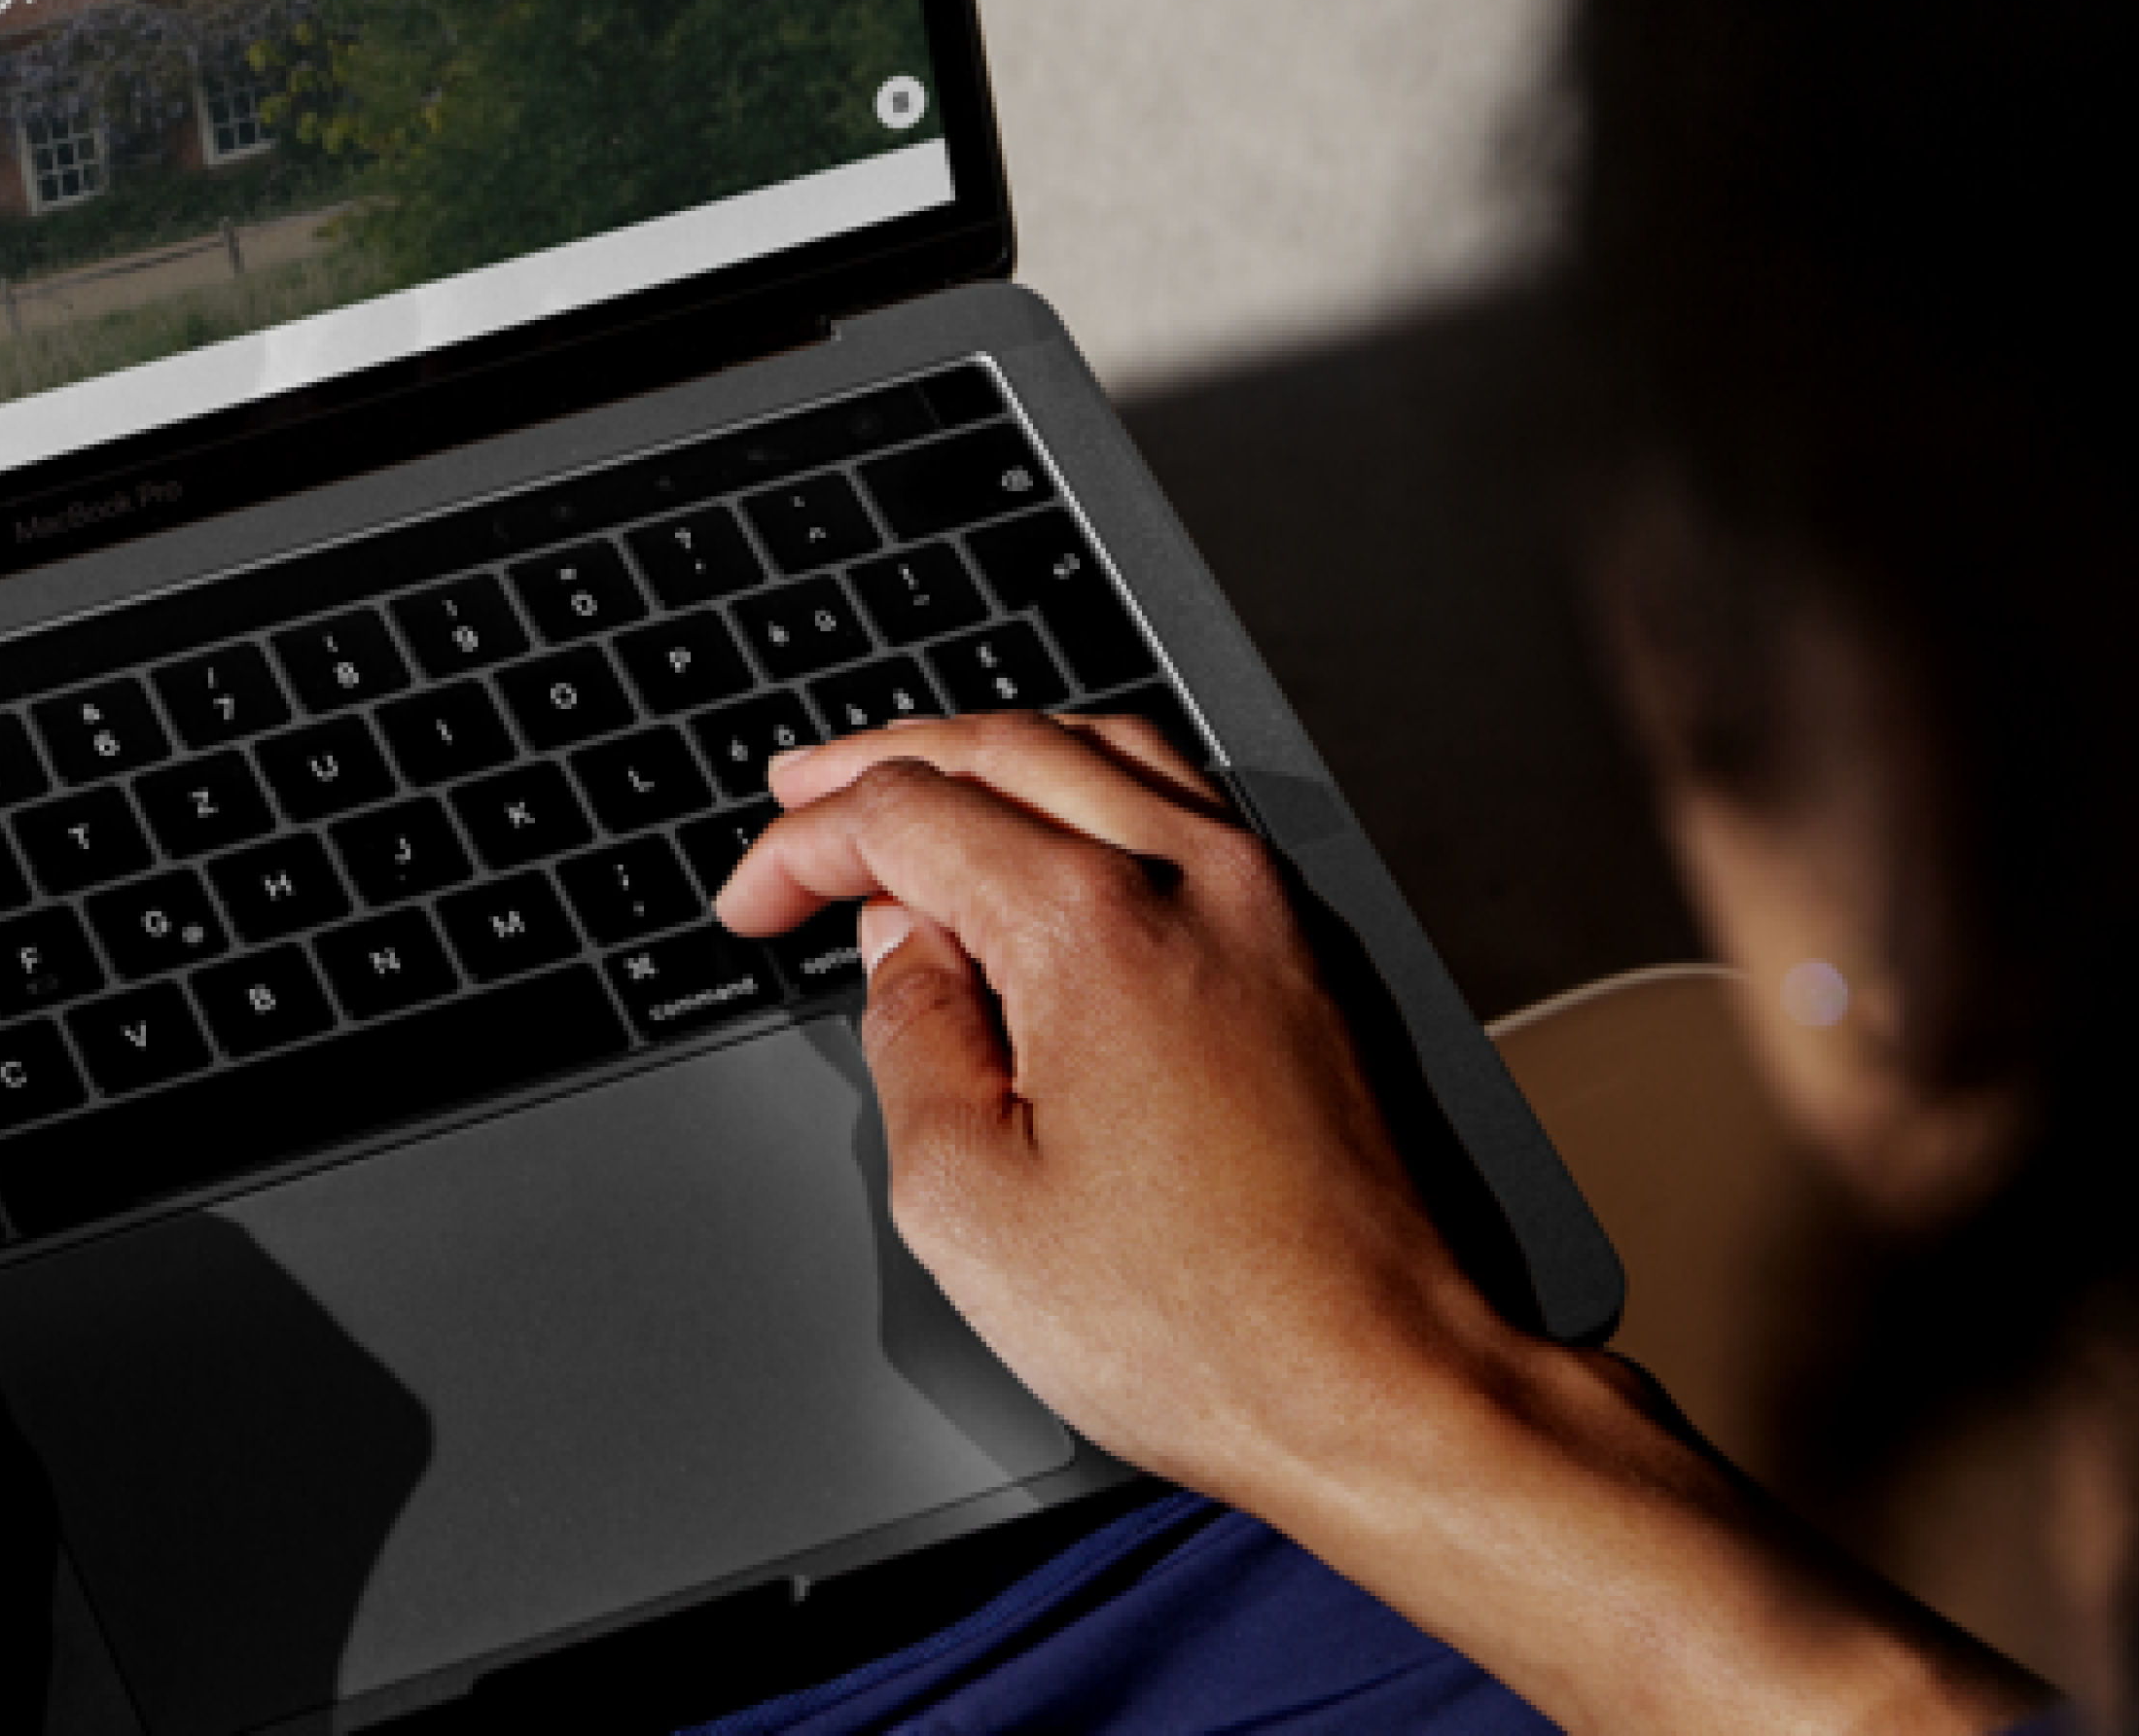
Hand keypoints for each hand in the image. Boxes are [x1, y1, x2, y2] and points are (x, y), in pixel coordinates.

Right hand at [713, 709, 1507, 1512]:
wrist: (1387, 1388)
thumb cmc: (1200, 1326)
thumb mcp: (967, 1201)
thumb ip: (910, 1040)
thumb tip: (903, 954)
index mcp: (1092, 922)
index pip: (906, 815)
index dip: (801, 848)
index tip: (751, 903)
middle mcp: (1190, 878)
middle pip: (1001, 748)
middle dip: (877, 767)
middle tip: (797, 800)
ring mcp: (1264, 905)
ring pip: (1102, 751)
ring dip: (986, 758)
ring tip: (911, 795)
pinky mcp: (1305, 951)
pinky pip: (1181, 803)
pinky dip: (1085, 787)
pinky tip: (1047, 842)